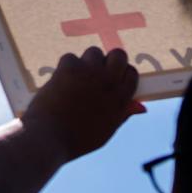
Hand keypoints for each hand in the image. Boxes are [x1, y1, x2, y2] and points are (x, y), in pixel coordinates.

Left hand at [22, 47, 143, 162]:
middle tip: (96, 72)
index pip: (131, 74)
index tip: (112, 79)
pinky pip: (70, 58)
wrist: (49, 137)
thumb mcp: (106, 131)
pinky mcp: (69, 69)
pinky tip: (59, 81)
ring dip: (86, 62)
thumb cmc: (77, 140)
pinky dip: (65, 67)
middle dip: (109, 61)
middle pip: (118, 55)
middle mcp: (109, 82)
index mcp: (120, 99)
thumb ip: (123, 115)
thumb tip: (141, 108)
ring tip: (76, 77)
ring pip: (94, 52)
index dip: (121, 74)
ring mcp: (89, 73)